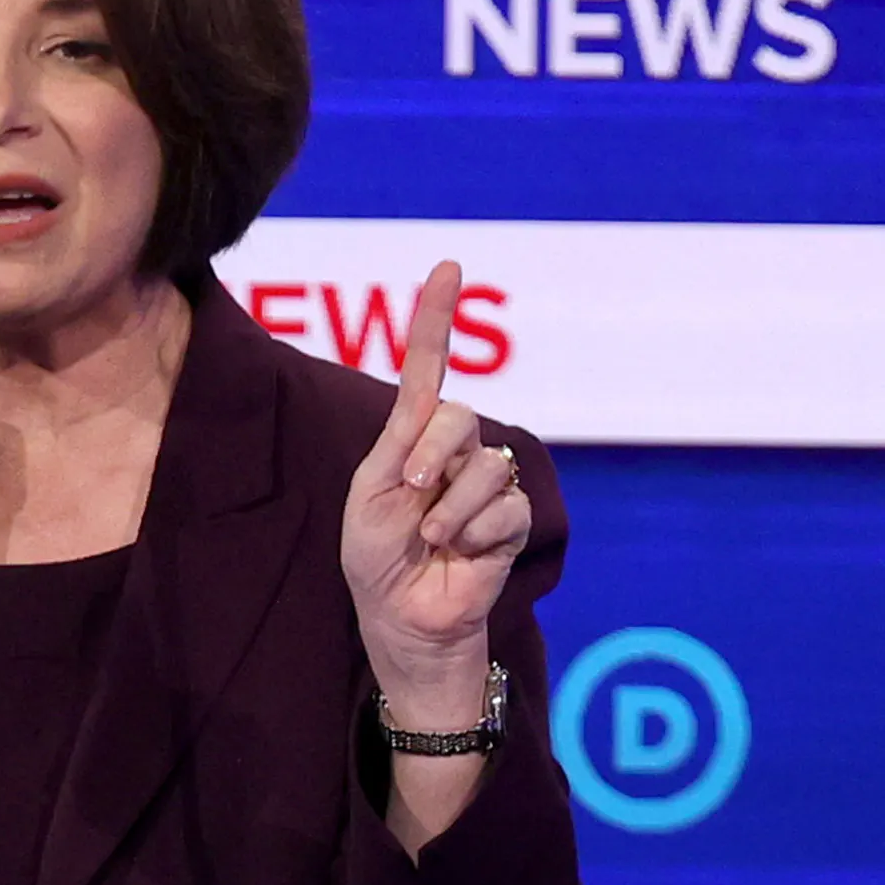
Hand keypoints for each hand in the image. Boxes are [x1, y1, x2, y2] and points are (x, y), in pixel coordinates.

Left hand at [339, 260, 528, 723]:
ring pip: (485, 466)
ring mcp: (485, 483)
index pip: (428, 366)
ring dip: (449, 509)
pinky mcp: (512, 518)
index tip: (447, 267)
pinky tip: (459, 553)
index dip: (437, 317)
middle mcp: (451, 451)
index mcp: (410, 437)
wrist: (402, 617)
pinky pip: (505, 507)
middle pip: (459, 415)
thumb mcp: (372, 495)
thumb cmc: (376, 558)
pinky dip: (474, 533)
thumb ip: (403, 445)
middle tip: (411, 493)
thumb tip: (439, 410)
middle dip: (432, 455)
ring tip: (432, 540)